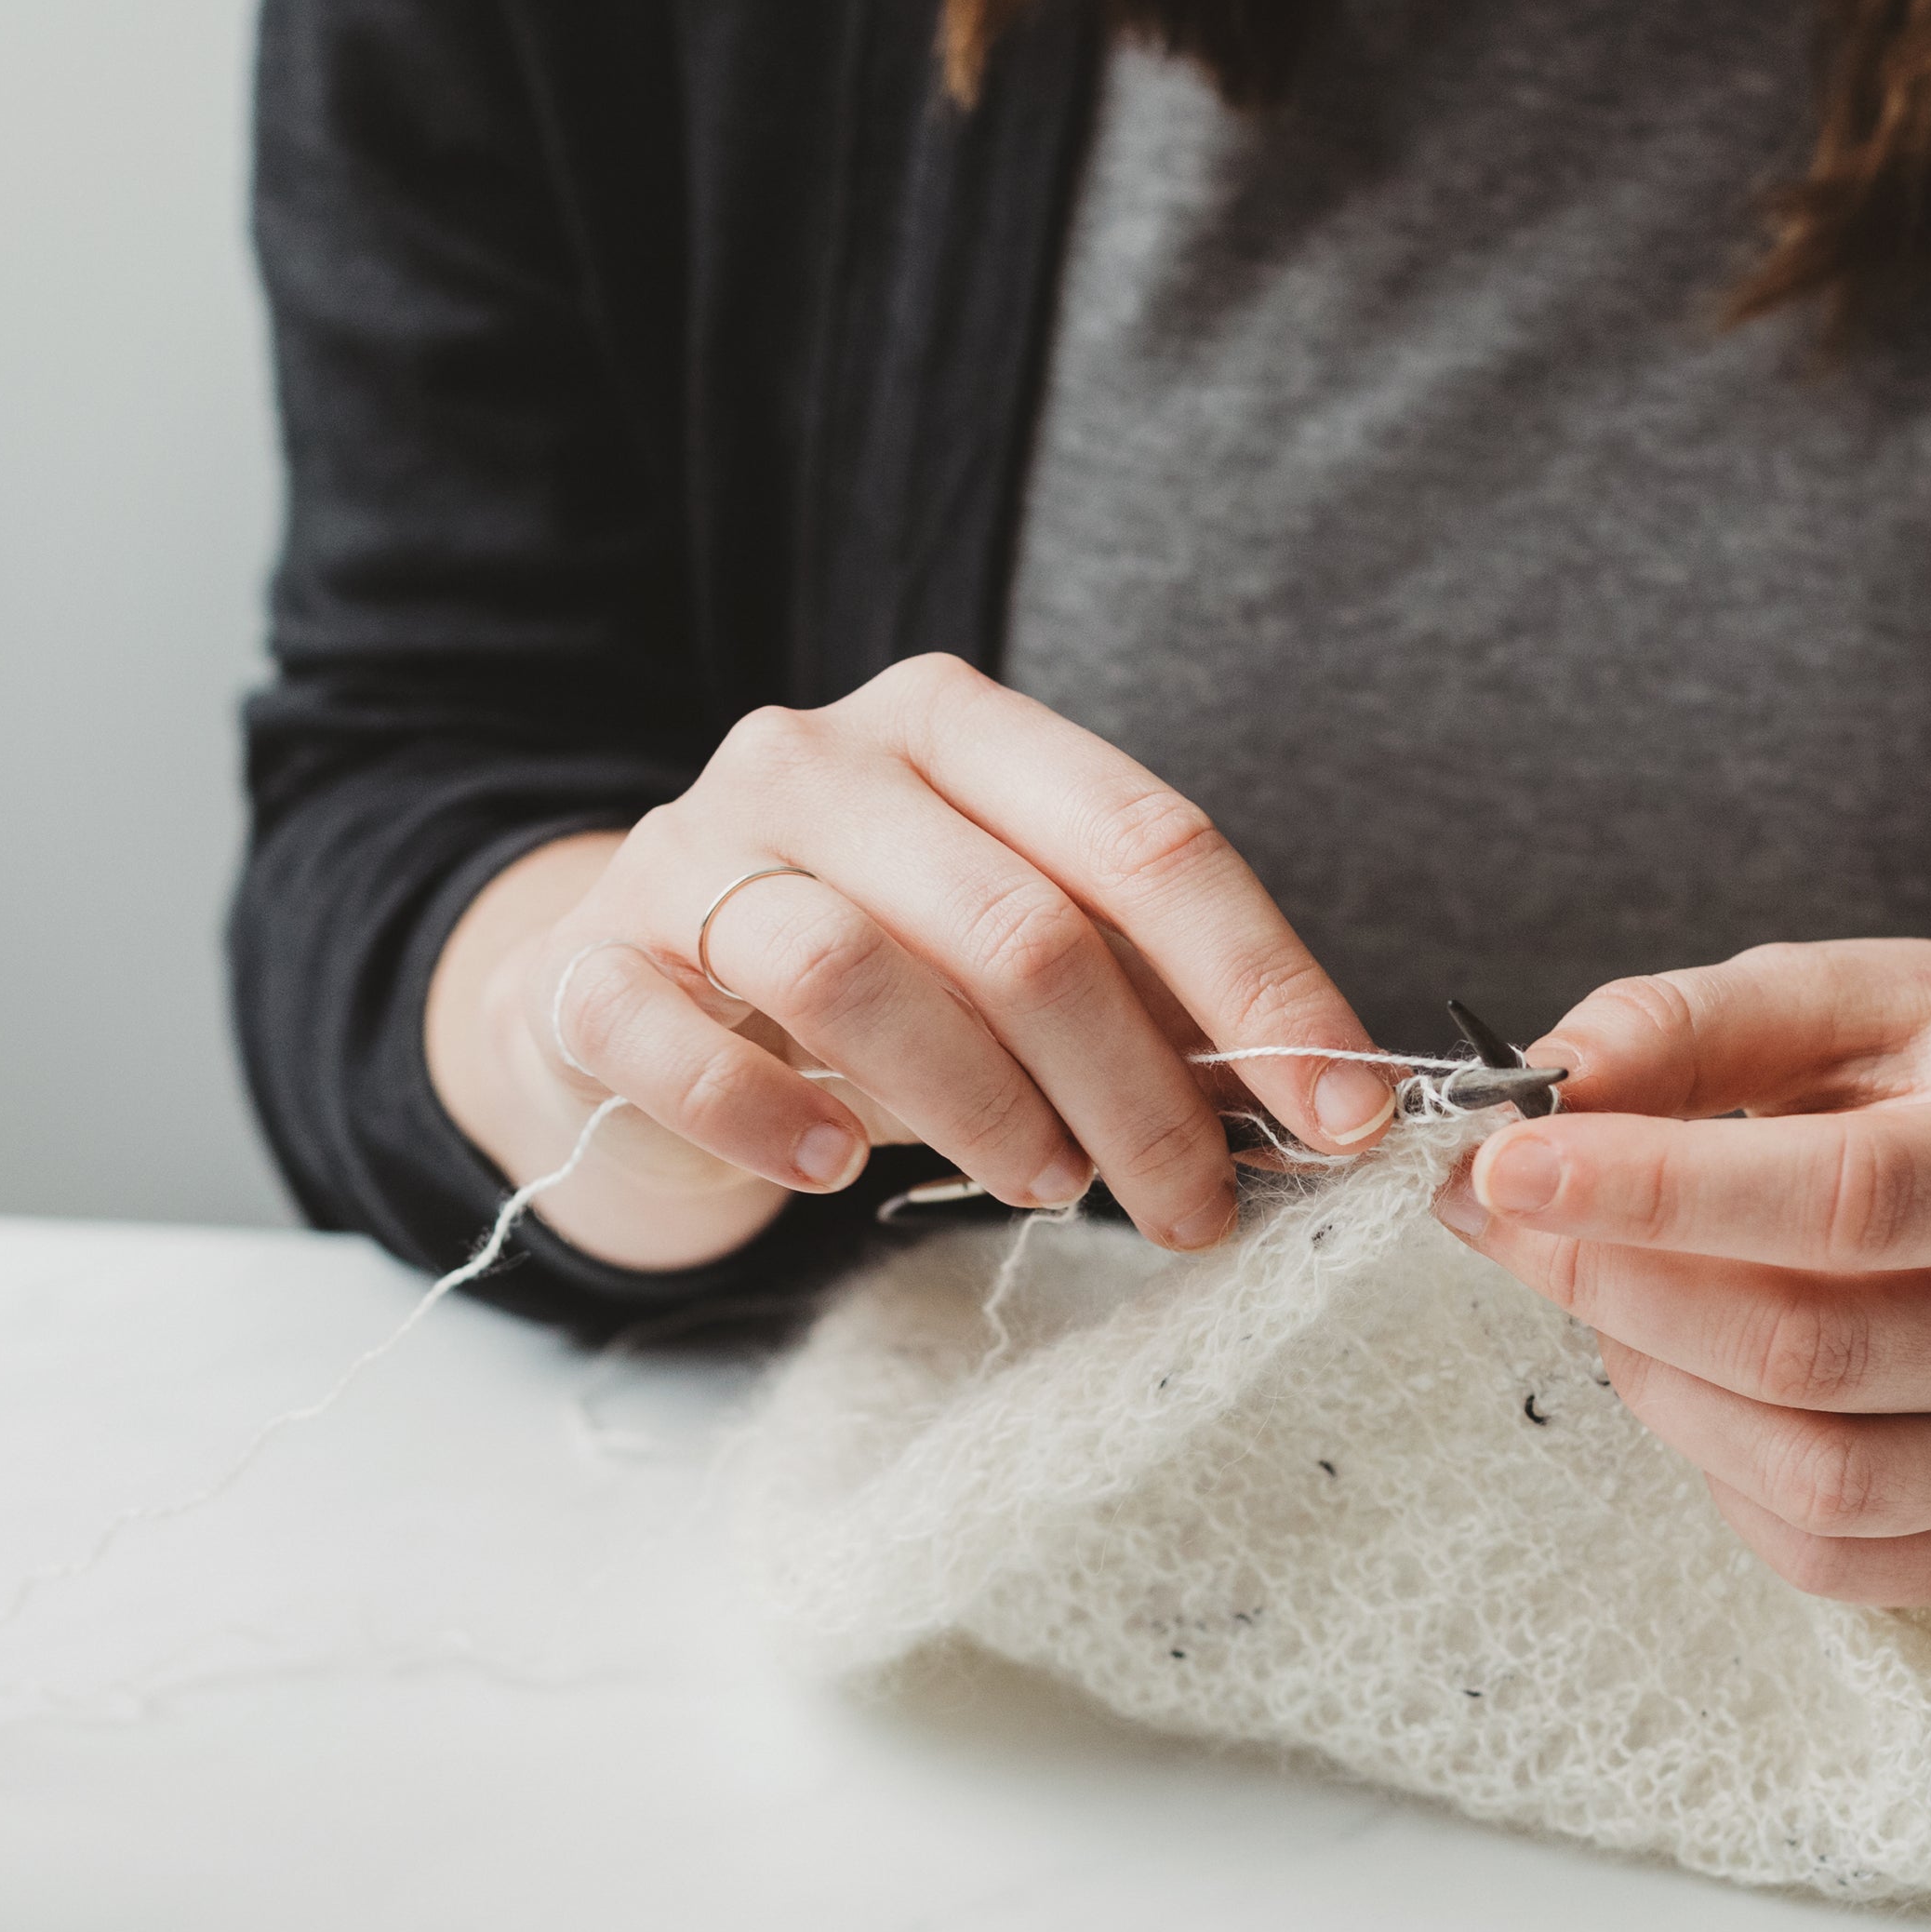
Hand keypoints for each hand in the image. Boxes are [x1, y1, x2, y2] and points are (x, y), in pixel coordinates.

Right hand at [426, 656, 1397, 1271]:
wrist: (614, 1001)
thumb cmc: (858, 984)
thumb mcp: (1004, 959)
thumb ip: (1137, 997)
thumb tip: (1310, 1099)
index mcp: (956, 726)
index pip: (1145, 838)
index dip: (1262, 982)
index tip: (1345, 1114)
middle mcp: (819, 759)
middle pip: (1020, 922)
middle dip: (1141, 1087)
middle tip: (1195, 1204)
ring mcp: (689, 853)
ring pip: (856, 969)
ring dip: (982, 1104)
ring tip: (1044, 1186)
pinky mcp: (585, 969)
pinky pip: (673, 1040)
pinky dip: (765, 1115)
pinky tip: (831, 1172)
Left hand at [1430, 943, 1930, 1606]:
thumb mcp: (1847, 992)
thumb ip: (1693, 1024)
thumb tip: (1551, 1084)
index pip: (1854, 1198)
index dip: (1661, 1190)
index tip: (1508, 1161)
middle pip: (1813, 1352)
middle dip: (1616, 1282)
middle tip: (1501, 1211)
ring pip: (1814, 1476)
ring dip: (1655, 1378)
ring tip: (1605, 1284)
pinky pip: (1827, 1553)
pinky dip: (1718, 1469)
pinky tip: (1698, 1373)